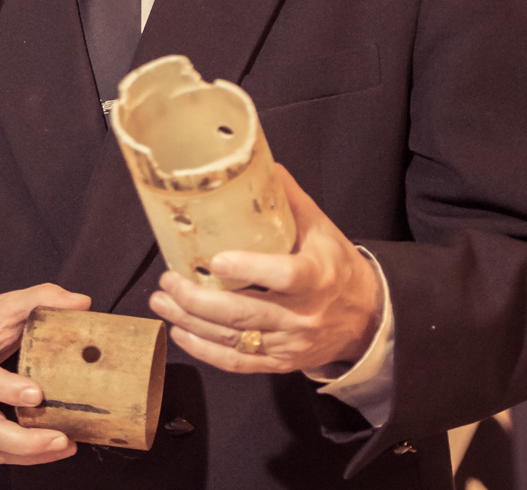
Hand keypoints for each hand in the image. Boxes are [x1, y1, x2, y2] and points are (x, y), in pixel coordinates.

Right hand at [0, 285, 89, 464]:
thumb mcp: (0, 305)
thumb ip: (40, 299)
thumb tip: (81, 303)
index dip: (5, 388)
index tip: (37, 394)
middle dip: (23, 440)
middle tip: (60, 437)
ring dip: (28, 453)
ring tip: (63, 445)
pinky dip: (22, 456)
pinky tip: (48, 449)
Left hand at [149, 164, 381, 373]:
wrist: (365, 318)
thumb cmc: (335, 266)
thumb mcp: (322, 229)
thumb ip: (289, 200)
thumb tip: (259, 164)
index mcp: (317, 277)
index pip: (283, 275)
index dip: (247, 268)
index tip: (214, 260)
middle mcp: (303, 315)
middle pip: (243, 313)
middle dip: (197, 299)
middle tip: (167, 280)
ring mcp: (289, 344)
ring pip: (232, 340)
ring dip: (190, 322)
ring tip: (161, 301)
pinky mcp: (279, 363)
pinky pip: (236, 363)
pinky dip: (203, 350)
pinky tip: (179, 331)